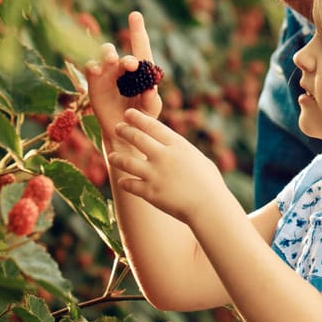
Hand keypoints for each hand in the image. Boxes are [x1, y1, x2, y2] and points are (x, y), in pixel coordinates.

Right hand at [81, 11, 163, 137]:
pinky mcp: (94, 83)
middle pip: (122, 54)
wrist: (123, 135)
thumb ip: (151, 100)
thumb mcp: (150, 110)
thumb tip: (151, 88)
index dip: (137, 31)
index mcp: (141, 72)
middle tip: (131, 65)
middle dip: (126, 57)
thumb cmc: (141, 119)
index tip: (135, 15)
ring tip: (112, 60)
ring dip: (108, 54)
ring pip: (105, 55)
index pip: (141, 48)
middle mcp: (123, 69)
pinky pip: (91, 68)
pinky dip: (92, 65)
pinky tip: (96, 69)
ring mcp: (107, 75)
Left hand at [107, 110, 224, 223]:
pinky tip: (123, 181)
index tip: (128, 114)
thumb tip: (173, 147)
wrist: (209, 207)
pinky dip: (124, 182)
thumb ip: (182, 151)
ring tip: (111, 156)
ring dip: (116, 157)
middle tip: (117, 128)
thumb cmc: (210, 184)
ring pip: (126, 161)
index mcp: (178, 145)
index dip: (137, 118)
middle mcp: (163, 156)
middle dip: (124, 131)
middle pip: (136, 138)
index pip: (152, 126)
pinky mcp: (149, 192)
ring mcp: (154, 174)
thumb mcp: (198, 159)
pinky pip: (129, 184)